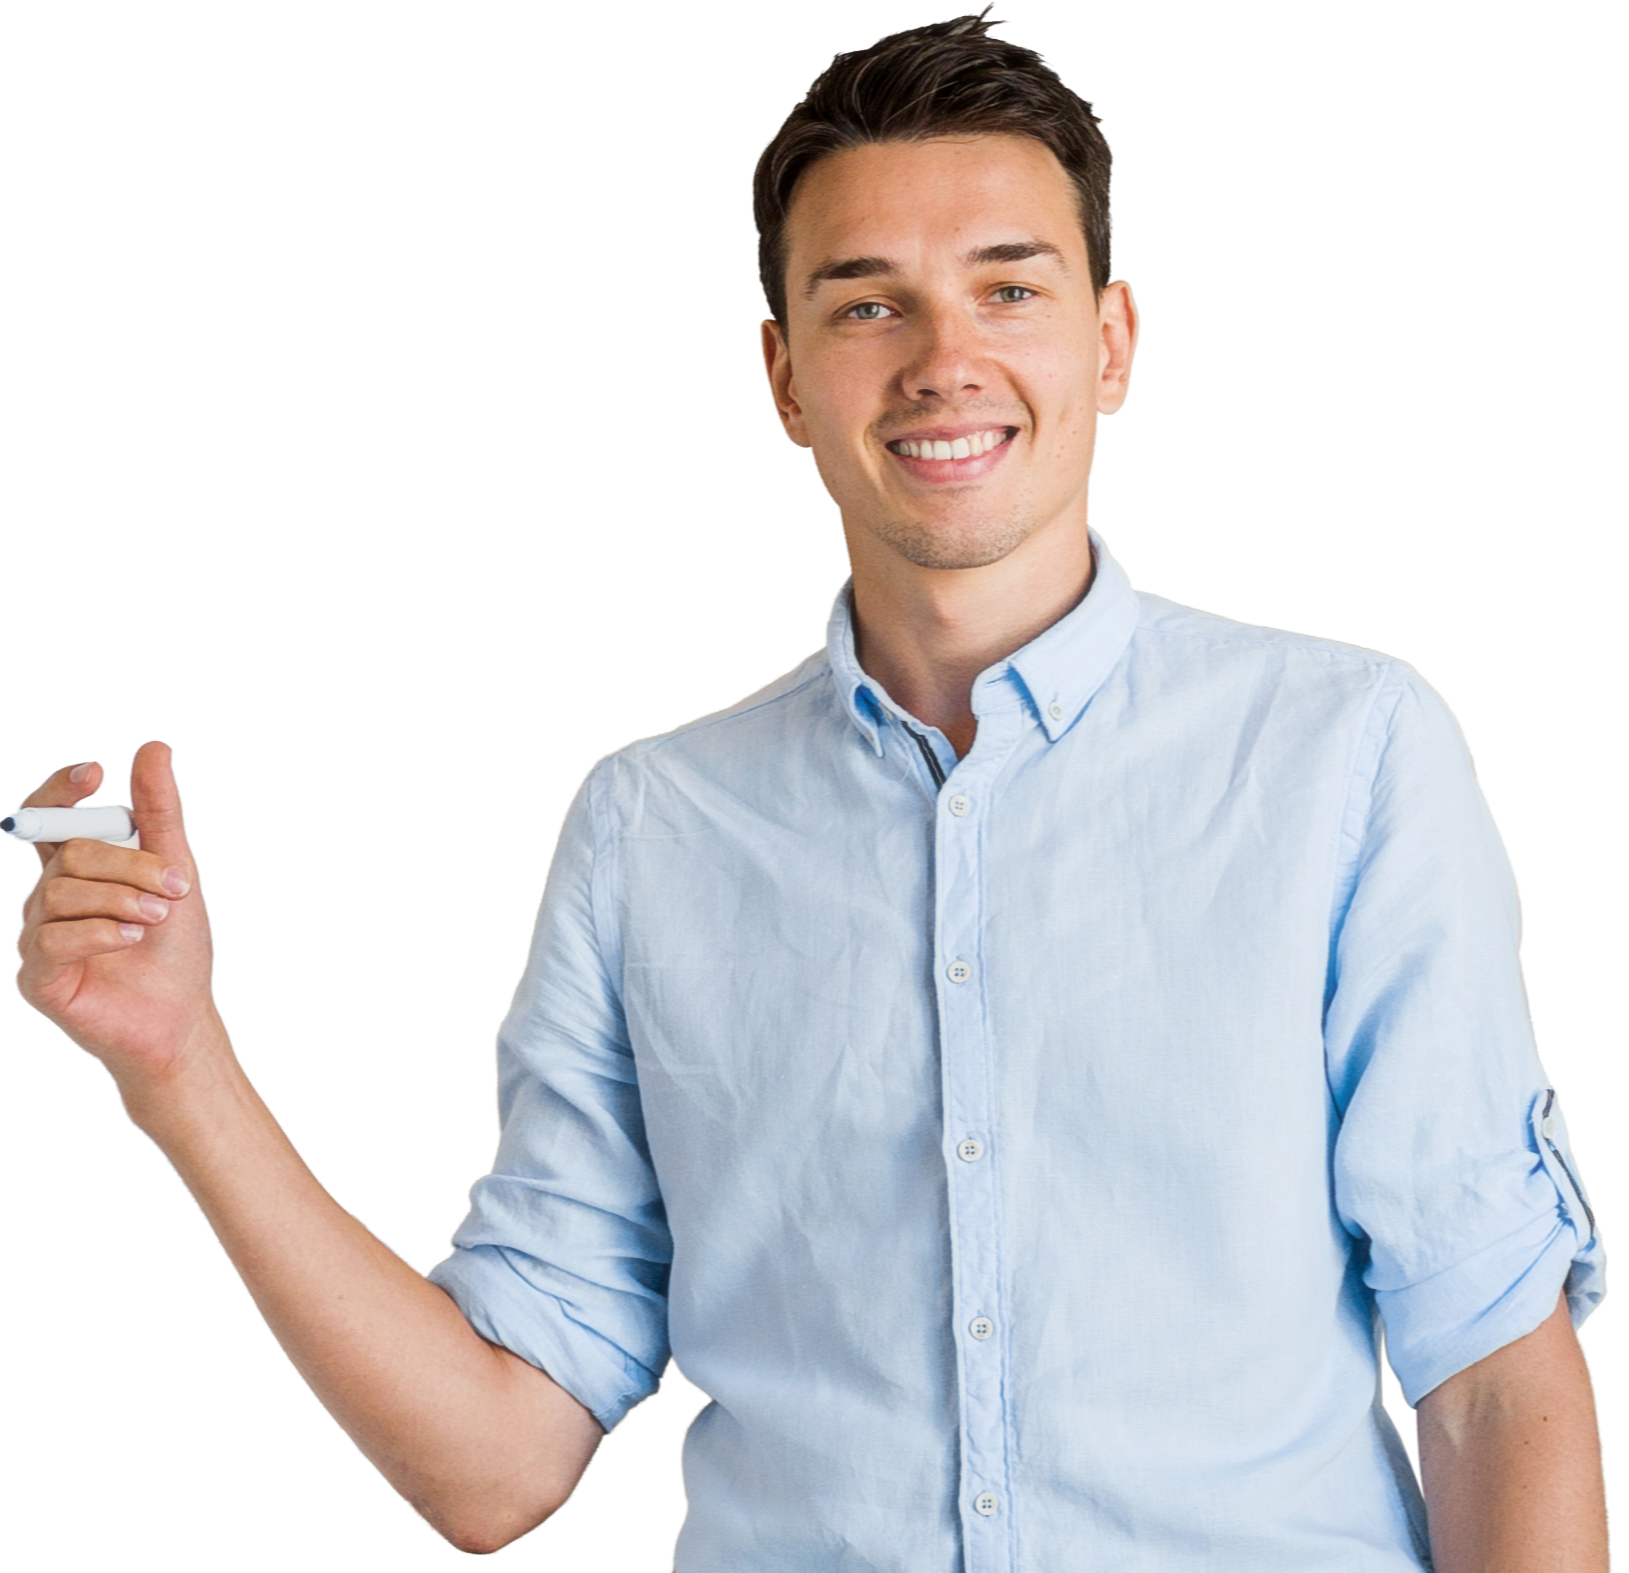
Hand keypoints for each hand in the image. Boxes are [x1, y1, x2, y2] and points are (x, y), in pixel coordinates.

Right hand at [14, 741, 226, 1091]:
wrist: (180, 1018)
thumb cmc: (174, 947)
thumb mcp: (176, 868)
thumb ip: (159, 812)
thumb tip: (151, 746)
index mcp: (78, 869)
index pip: (52, 818)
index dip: (61, 790)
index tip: (94, 773)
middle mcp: (49, 898)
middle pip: (70, 852)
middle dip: (130, 862)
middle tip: (177, 885)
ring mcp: (38, 937)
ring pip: (62, 891)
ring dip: (122, 897)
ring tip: (157, 917)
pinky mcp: (37, 976)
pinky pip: (55, 937)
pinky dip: (101, 931)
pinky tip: (130, 939)